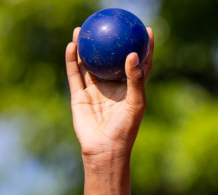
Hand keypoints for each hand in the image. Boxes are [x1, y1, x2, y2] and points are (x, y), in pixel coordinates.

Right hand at [65, 25, 155, 164]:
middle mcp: (111, 87)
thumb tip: (133, 54)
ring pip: (88, 64)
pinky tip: (72, 45)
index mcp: (129, 88)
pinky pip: (75, 74)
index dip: (142, 46)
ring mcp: (94, 91)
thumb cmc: (125, 129)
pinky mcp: (80, 96)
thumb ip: (136, 79)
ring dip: (85, 47)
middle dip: (108, 42)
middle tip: (108, 23)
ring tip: (83, 29)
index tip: (145, 29)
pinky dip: (72, 59)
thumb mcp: (135, 103)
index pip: (138, 63)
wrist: (105, 149)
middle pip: (109, 59)